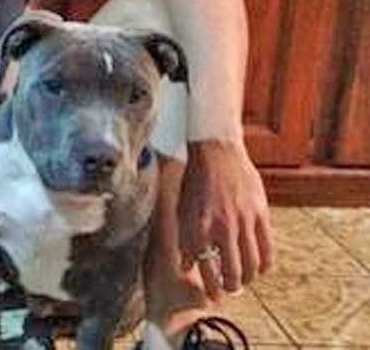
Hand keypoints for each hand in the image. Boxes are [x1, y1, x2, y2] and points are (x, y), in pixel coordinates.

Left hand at [177, 140, 272, 300]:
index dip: (212, 289)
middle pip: (233, 274)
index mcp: (198, 228)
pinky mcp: (260, 215)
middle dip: (232, 288)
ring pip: (252, 265)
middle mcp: (221, 228)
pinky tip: (259, 267)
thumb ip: (184, 240)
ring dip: (248, 278)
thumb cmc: (195, 182)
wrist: (216, 153)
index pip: (207, 271)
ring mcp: (243, 222)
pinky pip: (267, 249)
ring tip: (243, 279)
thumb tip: (186, 266)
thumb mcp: (181, 211)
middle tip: (230, 289)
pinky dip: (264, 264)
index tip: (214, 296)